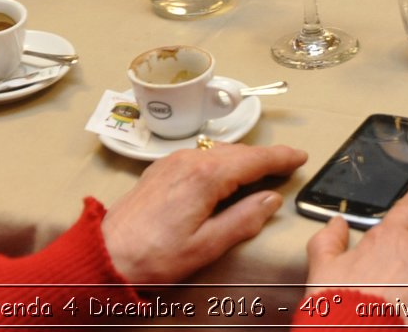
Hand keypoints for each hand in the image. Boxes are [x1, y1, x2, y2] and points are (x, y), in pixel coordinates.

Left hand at [100, 143, 306, 285]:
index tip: (301, 156)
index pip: (255, 159)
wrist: (106, 253)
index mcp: (206, 176)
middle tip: (287, 164)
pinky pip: (200, 156)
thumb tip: (271, 199)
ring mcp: (173, 161)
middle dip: (265, 157)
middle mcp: (190, 159)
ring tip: (262, 169)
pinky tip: (225, 173)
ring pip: (219, 152)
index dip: (281, 157)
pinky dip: (221, 161)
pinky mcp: (161, 169)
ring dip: (243, 158)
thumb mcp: (207, 245)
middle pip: (238, 152)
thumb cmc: (154, 255)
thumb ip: (244, 220)